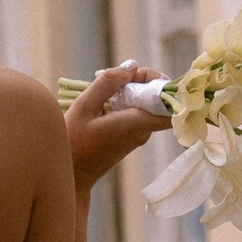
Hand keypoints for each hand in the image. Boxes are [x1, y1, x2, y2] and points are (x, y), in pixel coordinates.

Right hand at [66, 62, 164, 189]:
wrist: (71, 175)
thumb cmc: (73, 143)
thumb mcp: (84, 106)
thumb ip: (108, 83)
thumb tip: (131, 67)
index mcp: (136, 123)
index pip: (170, 106)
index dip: (165, 86)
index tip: (142, 74)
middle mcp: (143, 131)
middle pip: (158, 100)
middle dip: (142, 82)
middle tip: (117, 77)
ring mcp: (139, 136)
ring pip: (147, 106)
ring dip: (132, 92)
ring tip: (107, 89)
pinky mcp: (132, 138)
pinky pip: (138, 114)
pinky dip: (127, 103)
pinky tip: (105, 103)